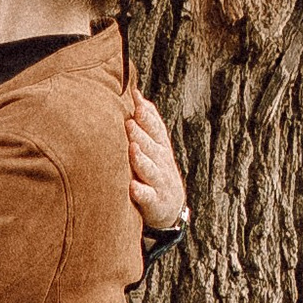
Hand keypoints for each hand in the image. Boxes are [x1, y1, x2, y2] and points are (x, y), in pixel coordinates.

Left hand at [127, 88, 187, 235]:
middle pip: (152, 146)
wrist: (171, 208)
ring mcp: (160, 182)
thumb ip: (147, 122)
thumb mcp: (155, 146)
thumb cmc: (155, 171)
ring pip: (151, 170)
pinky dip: (141, 192)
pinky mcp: (156, 202)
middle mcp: (162, 163)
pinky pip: (148, 197)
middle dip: (142, 134)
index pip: (156, 129)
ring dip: (142, 160)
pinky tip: (132, 187)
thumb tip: (136, 93)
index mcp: (161, 147)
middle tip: (130, 122)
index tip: (137, 102)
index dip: (148, 116)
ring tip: (133, 149)